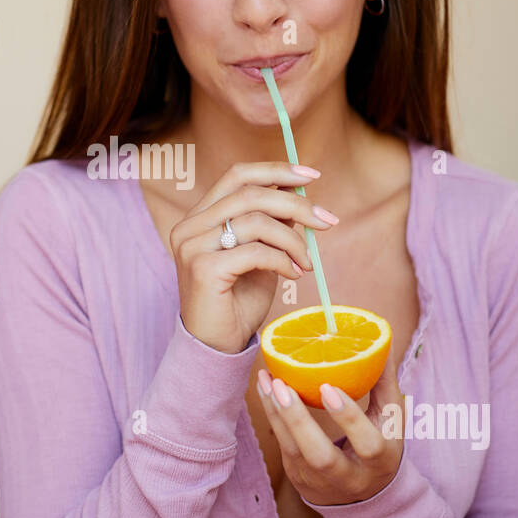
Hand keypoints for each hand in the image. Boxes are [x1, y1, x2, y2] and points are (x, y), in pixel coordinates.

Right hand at [170, 161, 336, 354]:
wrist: (216, 347)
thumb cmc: (237, 302)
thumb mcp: (260, 255)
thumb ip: (271, 225)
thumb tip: (298, 195)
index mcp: (200, 217)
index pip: (237, 175)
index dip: (276, 169)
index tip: (310, 175)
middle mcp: (190, 227)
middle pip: (250, 194)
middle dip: (296, 204)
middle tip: (327, 221)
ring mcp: (192, 246)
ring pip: (255, 221)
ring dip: (293, 240)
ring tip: (307, 262)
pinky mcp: (203, 268)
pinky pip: (255, 252)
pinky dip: (283, 260)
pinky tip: (294, 275)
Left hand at [255, 356, 406, 504]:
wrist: (364, 495)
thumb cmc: (379, 444)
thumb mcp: (390, 420)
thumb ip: (384, 384)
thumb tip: (379, 339)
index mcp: (380, 462)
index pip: (368, 445)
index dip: (348, 418)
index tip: (328, 387)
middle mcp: (350, 477)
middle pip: (321, 457)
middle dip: (299, 421)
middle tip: (282, 385)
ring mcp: (320, 480)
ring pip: (293, 451)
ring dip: (277, 413)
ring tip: (267, 380)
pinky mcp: (298, 477)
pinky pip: (282, 445)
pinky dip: (272, 415)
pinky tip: (266, 388)